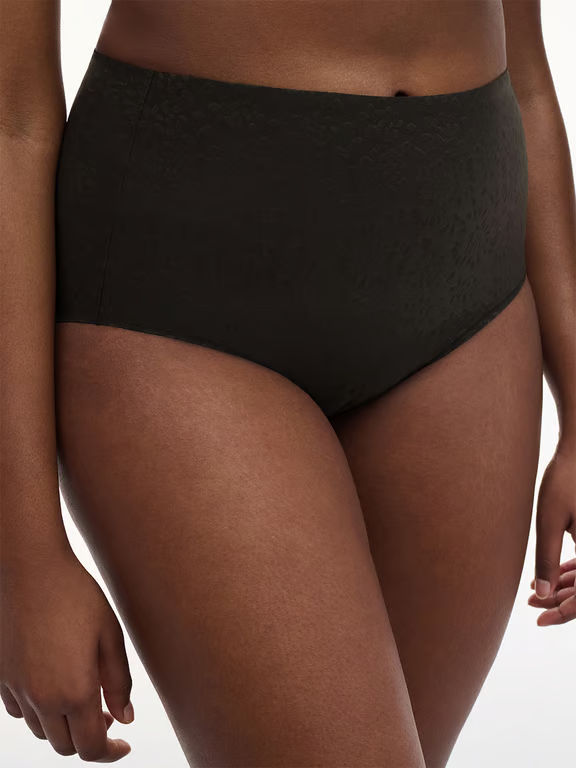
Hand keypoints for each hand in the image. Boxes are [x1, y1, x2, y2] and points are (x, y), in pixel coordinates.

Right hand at [1, 548, 133, 760]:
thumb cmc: (75, 596)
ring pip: (42, 731)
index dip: (110, 753)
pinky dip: (39, 712)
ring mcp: (18, 691)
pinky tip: (53, 686)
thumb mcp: (110, 635)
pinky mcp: (2, 678)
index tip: (123, 744)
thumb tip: (125, 717)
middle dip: (89, 738)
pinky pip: (20, 712)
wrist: (31, 570)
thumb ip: (118, 682)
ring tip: (83, 697)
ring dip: (64, 725)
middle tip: (108, 712)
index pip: (91, 748)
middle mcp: (42, 699)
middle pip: (66, 746)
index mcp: (74, 692)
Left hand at [531, 442, 575, 625]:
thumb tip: (542, 594)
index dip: (563, 613)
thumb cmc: (564, 481)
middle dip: (560, 601)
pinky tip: (551, 576)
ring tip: (535, 594)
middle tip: (531, 605)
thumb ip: (546, 559)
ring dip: (564, 588)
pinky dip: (571, 572)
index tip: (540, 620)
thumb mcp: (549, 521)